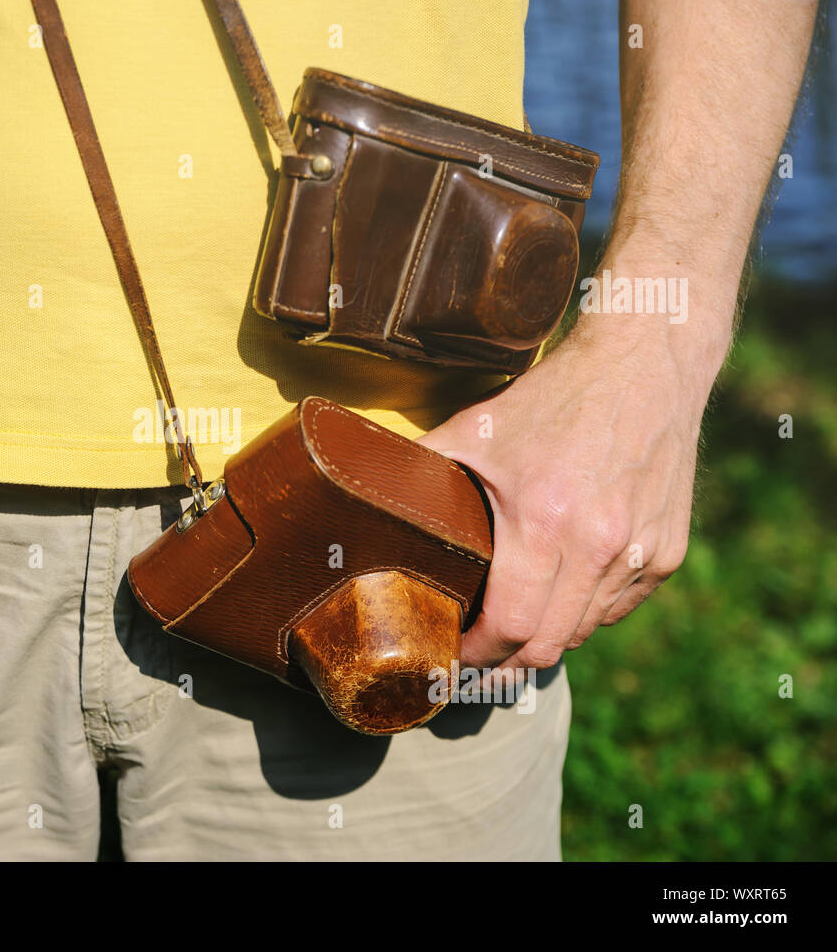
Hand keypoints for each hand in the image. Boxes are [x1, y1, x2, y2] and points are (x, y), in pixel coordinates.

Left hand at [416, 330, 707, 671]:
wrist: (645, 365)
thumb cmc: (552, 397)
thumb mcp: (476, 426)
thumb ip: (421, 466)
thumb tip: (362, 489)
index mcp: (545, 520)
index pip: (511, 626)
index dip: (475, 654)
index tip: (450, 657)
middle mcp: (600, 544)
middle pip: (547, 646)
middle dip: (504, 664)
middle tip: (474, 664)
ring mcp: (641, 552)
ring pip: (583, 631)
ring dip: (544, 641)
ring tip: (510, 637)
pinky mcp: (668, 552)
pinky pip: (617, 608)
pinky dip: (584, 614)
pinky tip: (556, 600)